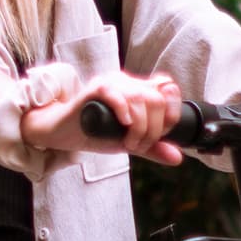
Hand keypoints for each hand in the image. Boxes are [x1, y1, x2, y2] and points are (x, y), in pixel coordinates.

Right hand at [36, 65, 184, 166]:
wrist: (64, 133)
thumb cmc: (95, 134)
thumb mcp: (128, 142)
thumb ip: (152, 147)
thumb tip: (177, 157)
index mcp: (138, 90)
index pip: (167, 89)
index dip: (171, 113)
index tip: (162, 134)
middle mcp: (127, 82)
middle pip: (156, 98)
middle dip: (154, 129)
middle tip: (139, 145)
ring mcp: (111, 84)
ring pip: (139, 98)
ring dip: (140, 128)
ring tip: (129, 143)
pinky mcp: (94, 89)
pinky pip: (115, 94)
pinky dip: (124, 112)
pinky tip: (123, 126)